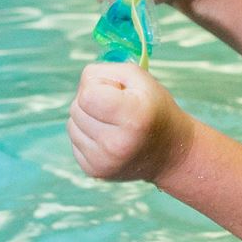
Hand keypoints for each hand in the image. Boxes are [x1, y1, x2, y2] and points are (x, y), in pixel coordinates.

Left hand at [69, 62, 188, 182]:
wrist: (170, 153)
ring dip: (87, 118)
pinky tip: (109, 138)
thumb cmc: (155, 110)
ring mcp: (103, 162)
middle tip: (117, 108)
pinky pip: (74, 142)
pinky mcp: (94, 171)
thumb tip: (81, 83)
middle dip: (92, 101)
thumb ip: (107, 70)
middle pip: (76, 108)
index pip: (87, 94)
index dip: (99, 85)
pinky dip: (87, 136)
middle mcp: (116, 144)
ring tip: (113, 123)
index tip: (117, 92)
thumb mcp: (141, 80)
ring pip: (72, 125)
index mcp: (132, 118)